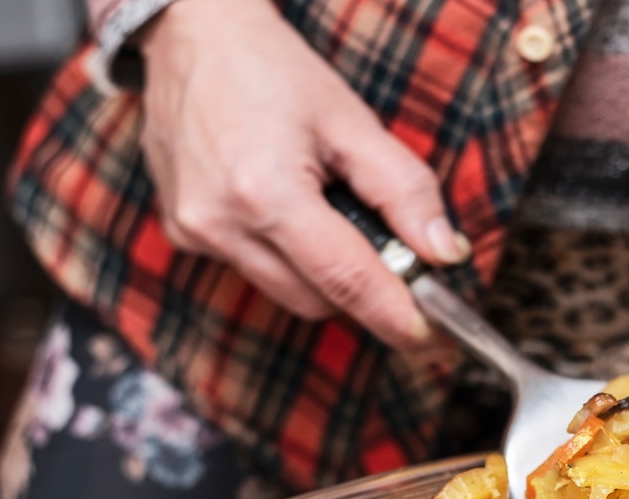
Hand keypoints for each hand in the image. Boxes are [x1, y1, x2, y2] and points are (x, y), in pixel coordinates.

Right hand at [138, 0, 468, 345]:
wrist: (188, 32)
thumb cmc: (270, 68)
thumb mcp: (352, 120)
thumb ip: (406, 191)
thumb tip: (445, 253)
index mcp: (267, 190)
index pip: (348, 281)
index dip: (395, 315)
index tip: (429, 335)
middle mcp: (223, 222)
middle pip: (321, 301)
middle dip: (362, 288)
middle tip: (387, 251)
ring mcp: (197, 233)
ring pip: (289, 295)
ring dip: (323, 274)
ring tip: (327, 211)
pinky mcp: (184, 235)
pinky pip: (255, 271)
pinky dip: (285, 255)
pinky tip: (282, 206)